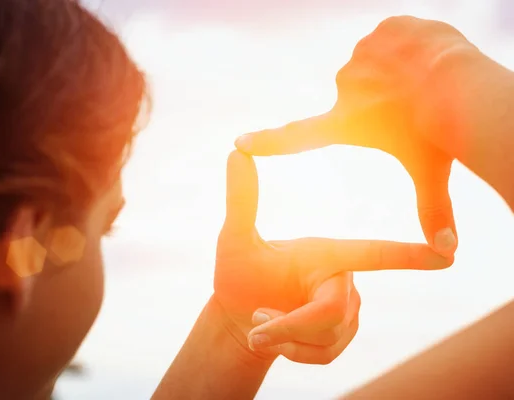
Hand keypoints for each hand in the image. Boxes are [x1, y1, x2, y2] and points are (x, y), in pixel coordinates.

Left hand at [214, 151, 451, 363]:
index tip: (446, 252)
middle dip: (291, 324)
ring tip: (261, 323)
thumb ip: (241, 201)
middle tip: (257, 324)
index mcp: (325, 252)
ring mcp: (344, 310)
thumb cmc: (238, 274)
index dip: (408, 255)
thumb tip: (236, 150)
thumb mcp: (234, 239)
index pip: (372, 253)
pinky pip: (324, 355)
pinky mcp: (340, 336)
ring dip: (286, 338)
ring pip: (326, 337)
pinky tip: (277, 342)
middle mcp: (342, 279)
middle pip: (330, 311)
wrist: (238, 317)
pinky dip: (294, 353)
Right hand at [235, 16, 482, 258]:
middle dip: (387, 100)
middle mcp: (344, 90)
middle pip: (367, 96)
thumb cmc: (440, 129)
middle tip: (413, 107)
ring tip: (422, 84)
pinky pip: (395, 40)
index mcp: (347, 125)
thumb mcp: (431, 171)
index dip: (268, 141)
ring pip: (382, 66)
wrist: (456, 78)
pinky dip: (411, 49)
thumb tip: (449, 253)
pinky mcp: (378, 32)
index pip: (296, 137)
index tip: (241, 142)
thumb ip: (435, 209)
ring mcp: (359, 57)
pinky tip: (425, 59)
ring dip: (400, 73)